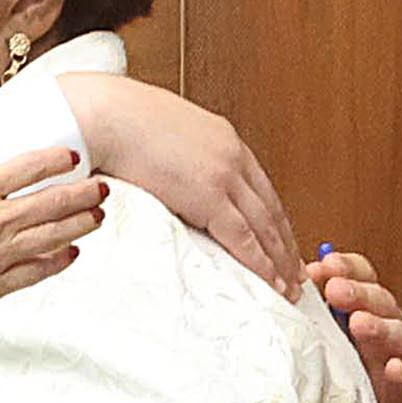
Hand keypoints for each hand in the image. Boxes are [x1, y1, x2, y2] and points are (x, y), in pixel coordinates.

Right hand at [0, 118, 102, 345]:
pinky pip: (35, 271)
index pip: (29, 167)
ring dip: (80, 224)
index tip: (71, 156)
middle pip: (52, 202)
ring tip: (96, 215)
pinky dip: (58, 261)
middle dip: (83, 193)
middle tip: (100, 186)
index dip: (58, 159)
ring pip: (53, 236)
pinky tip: (70, 253)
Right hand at [55, 73, 300, 292]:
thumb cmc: (118, 122)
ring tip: (288, 286)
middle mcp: (233, 158)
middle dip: (285, 244)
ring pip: (265, 226)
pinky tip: (269, 280)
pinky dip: (260, 262)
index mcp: (224, 140)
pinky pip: (242, 237)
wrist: (107, 116)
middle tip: (295, 272)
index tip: (282, 241)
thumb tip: (169, 177)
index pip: (260, 188)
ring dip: (280, 259)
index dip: (274, 219)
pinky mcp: (209, 197)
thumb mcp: (162, 136)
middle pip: (271, 209)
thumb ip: (177, 159)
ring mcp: (225, 177)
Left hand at [306, 246, 401, 402]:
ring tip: (360, 323)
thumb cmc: (326, 378)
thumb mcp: (313, 338)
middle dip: (360, 293)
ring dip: (380, 327)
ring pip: (398, 336)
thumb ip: (307, 309)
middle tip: (336, 290)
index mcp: (362, 311)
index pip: (364, 280)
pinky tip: (393, 368)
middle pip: (382, 303)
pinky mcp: (400, 396)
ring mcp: (394, 362)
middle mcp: (383, 332)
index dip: (349, 268)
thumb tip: (286, 278)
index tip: (326, 265)